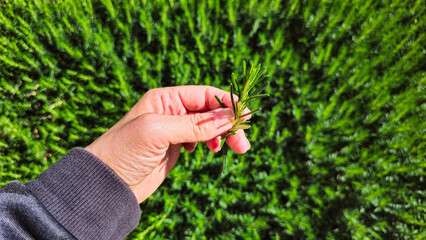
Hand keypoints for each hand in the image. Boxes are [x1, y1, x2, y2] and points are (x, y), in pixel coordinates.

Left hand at [85, 86, 250, 202]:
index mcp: (165, 98)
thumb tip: (229, 117)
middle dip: (228, 123)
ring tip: (234, 149)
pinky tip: (211, 149)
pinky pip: (202, 139)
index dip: (226, 103)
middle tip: (243, 143)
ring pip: (209, 126)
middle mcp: (171, 110)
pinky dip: (212, 142)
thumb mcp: (158, 132)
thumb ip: (195, 124)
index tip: (245, 117)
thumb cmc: (124, 151)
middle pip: (210, 110)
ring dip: (224, 134)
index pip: (203, 94)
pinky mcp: (176, 146)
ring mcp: (174, 129)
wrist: (107, 183)